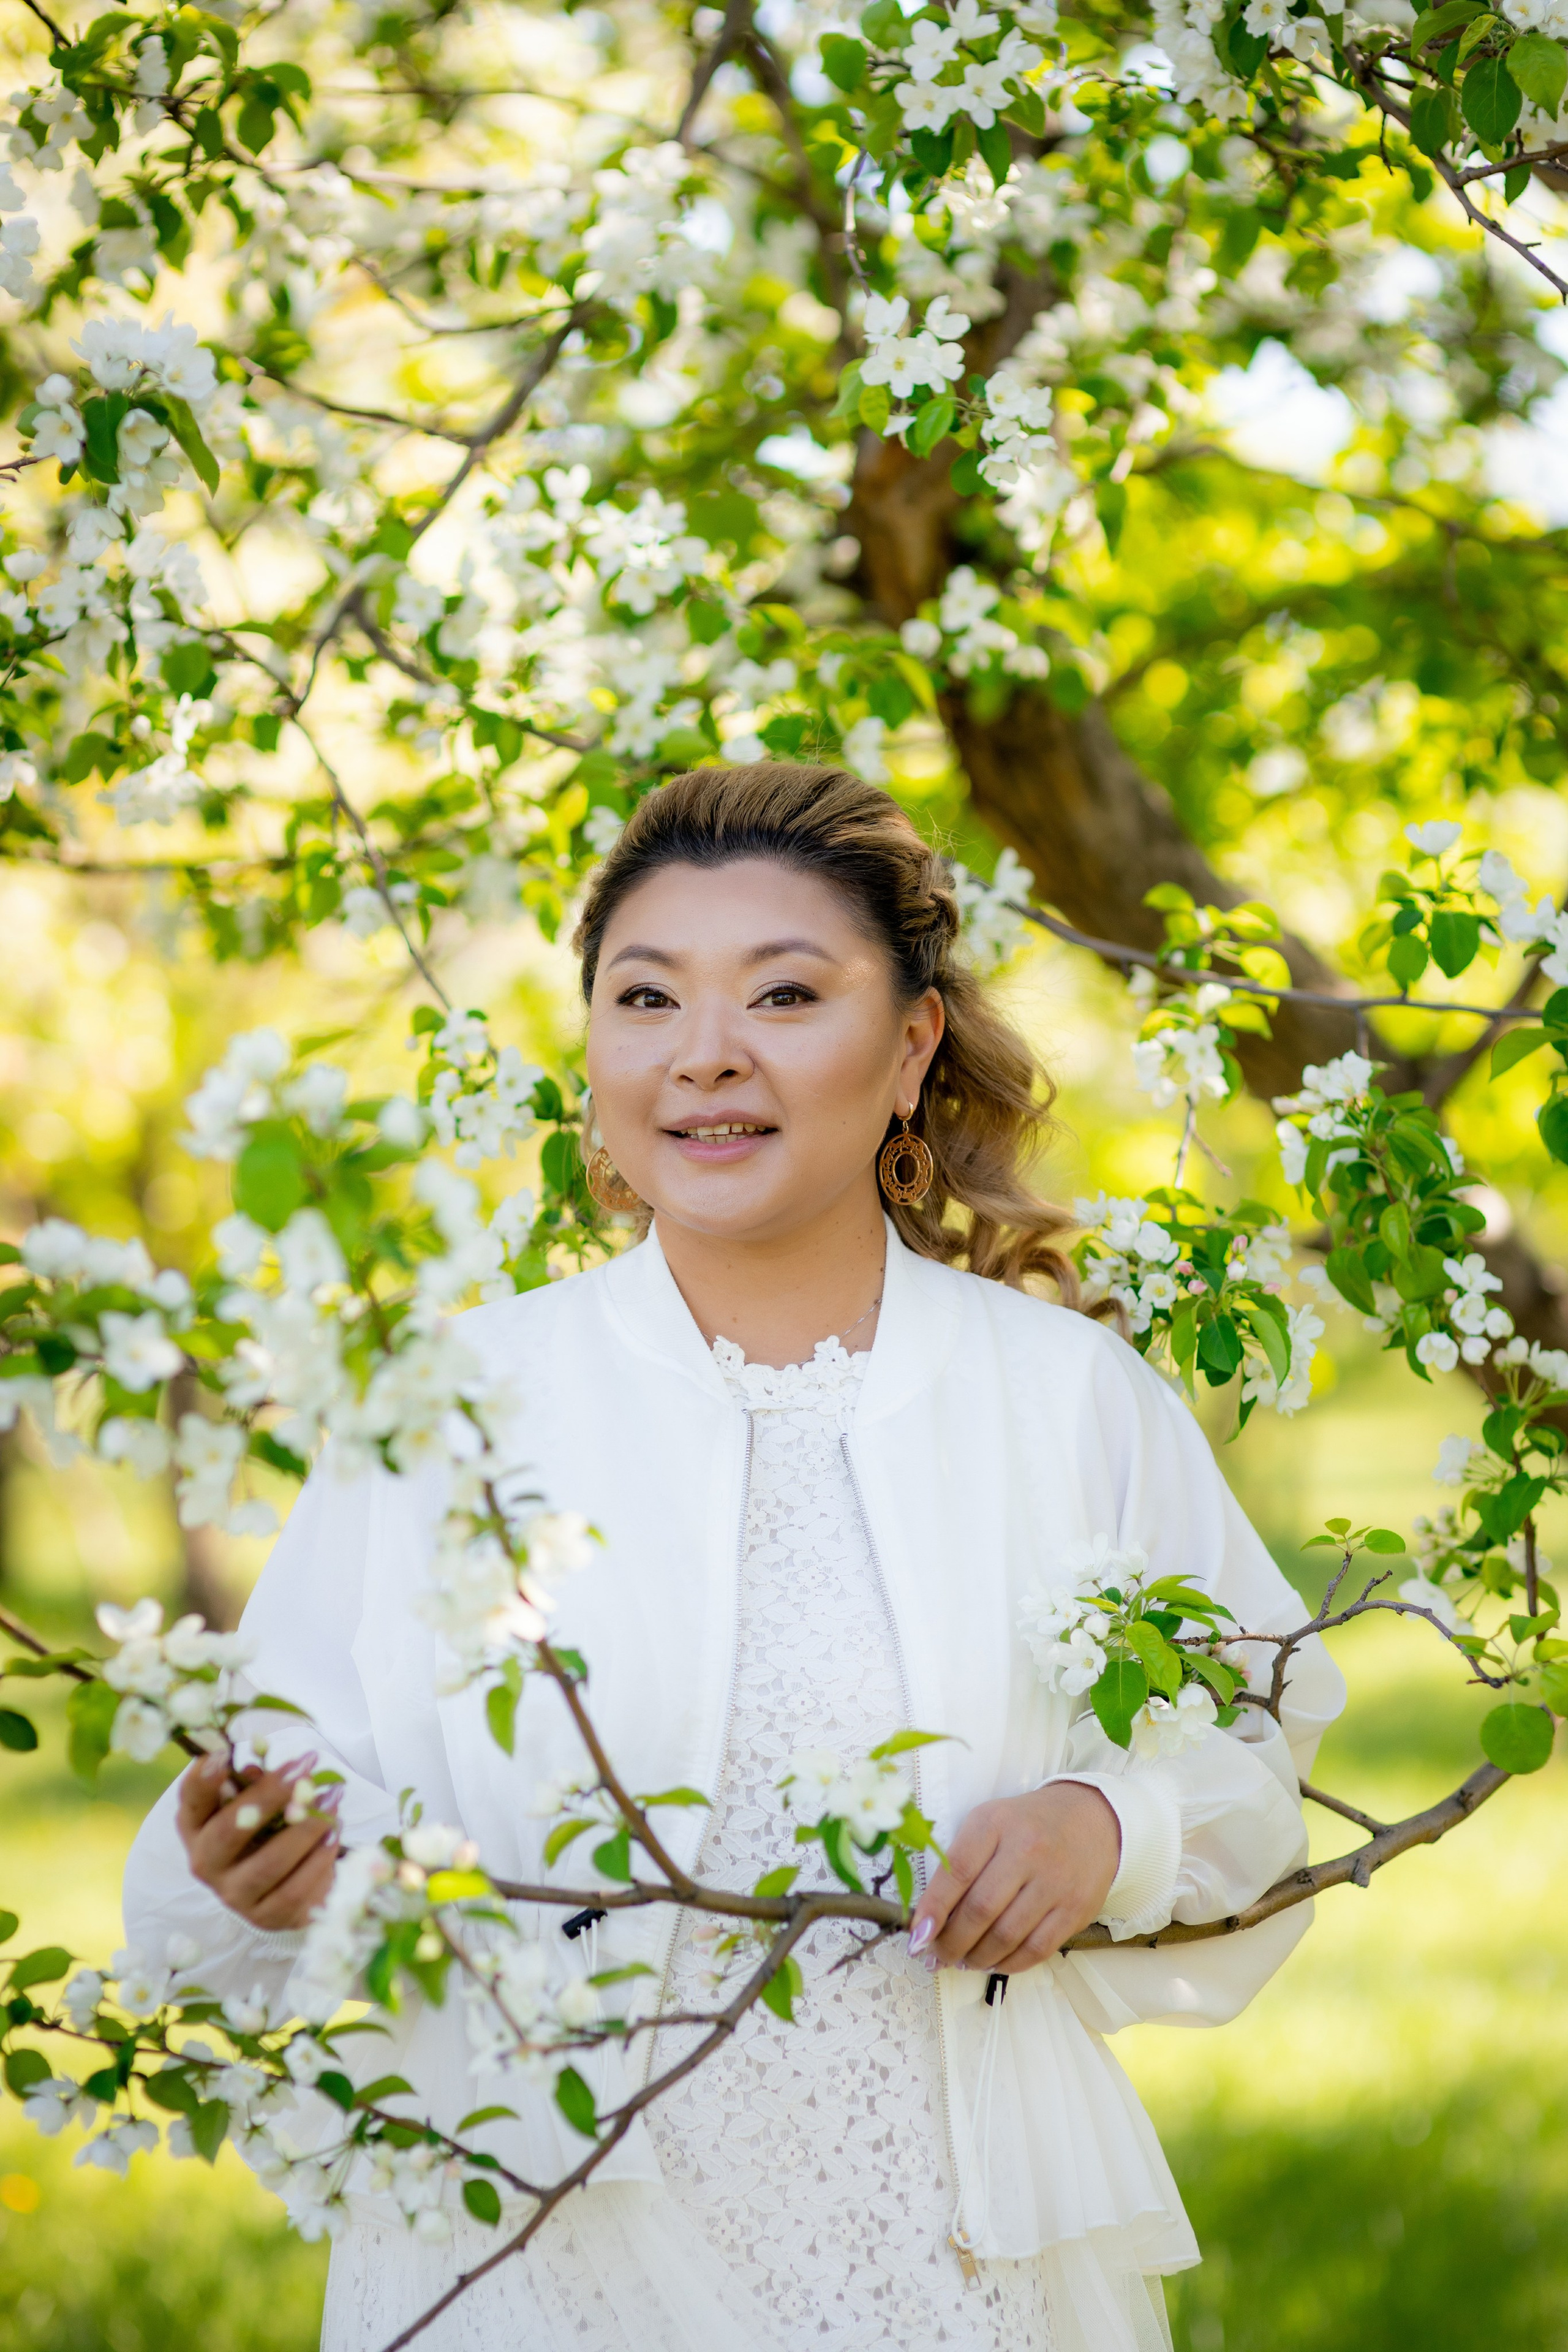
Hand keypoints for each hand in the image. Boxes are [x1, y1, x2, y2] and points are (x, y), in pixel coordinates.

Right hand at [177, 1749, 339, 1932]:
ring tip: (332, 1800)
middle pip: (229, 1832)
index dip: (203, 1780)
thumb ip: (256, 1784)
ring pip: (268, 1864)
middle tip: (304, 1770)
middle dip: (270, 1797)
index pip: (191, 1802)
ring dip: (306, 1829)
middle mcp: (206, 1863)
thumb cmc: (267, 1828)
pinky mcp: (265, 1916)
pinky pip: (295, 1890)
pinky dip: (319, 1859)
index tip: (222, 1754)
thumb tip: (259, 1769)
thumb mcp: (258, 1802)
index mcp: (197, 1826)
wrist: (283, 1884)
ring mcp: (234, 1895)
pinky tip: (334, 1834)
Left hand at [907, 1782, 1119, 1975]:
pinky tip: (993, 1962)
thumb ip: (959, 1863)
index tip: (916, 1936)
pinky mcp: (1076, 1908)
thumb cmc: (1026, 1825)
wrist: (1092, 1820)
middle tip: (936, 1955)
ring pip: (1006, 1935)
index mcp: (995, 1823)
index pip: (956, 1872)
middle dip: (951, 1942)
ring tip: (962, 1960)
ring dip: (977, 1957)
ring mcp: (1055, 1881)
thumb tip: (928, 1919)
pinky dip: (1009, 1964)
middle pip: (980, 1910)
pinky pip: (1037, 1949)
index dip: (932, 1910)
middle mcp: (1027, 1850)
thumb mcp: (989, 1823)